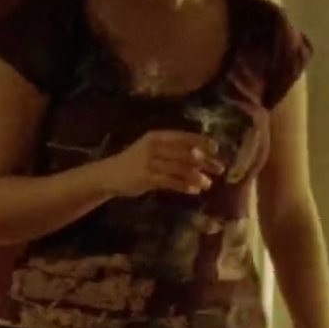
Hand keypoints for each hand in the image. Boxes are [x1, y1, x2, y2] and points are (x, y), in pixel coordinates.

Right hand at [99, 130, 223, 196]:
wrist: (109, 174)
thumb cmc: (136, 161)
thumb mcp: (153, 149)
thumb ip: (174, 150)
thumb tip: (203, 155)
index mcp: (157, 136)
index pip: (184, 137)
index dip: (201, 141)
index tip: (216, 149)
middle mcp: (154, 147)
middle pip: (185, 153)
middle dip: (205, 161)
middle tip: (219, 169)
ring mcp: (149, 162)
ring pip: (180, 169)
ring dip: (197, 177)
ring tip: (208, 184)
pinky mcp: (146, 178)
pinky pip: (171, 182)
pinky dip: (185, 186)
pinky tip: (195, 191)